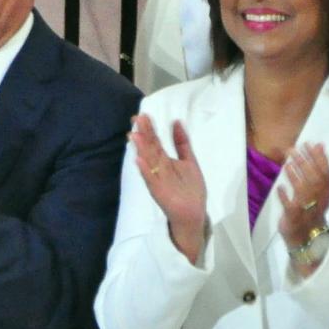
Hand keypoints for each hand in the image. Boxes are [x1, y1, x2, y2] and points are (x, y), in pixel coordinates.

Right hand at [131, 114, 207, 262]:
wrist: (193, 213)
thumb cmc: (191, 189)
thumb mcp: (189, 161)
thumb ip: (182, 143)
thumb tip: (176, 121)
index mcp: (164, 161)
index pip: (155, 142)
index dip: (149, 129)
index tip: (142, 115)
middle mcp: (158, 169)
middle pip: (150, 149)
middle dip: (144, 134)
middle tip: (137, 119)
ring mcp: (157, 180)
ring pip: (148, 162)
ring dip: (141, 150)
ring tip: (134, 136)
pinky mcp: (159, 192)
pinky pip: (151, 181)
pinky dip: (145, 171)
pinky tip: (139, 161)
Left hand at [275, 142, 328, 253]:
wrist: (308, 241)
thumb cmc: (311, 211)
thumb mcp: (319, 192)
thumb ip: (318, 170)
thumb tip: (319, 145)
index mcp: (326, 195)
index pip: (326, 174)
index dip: (320, 159)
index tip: (312, 144)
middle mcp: (319, 202)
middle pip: (314, 181)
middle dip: (305, 163)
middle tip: (294, 149)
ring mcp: (307, 211)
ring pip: (304, 193)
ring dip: (296, 177)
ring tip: (287, 164)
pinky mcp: (294, 220)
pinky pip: (290, 208)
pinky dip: (285, 198)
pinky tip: (280, 187)